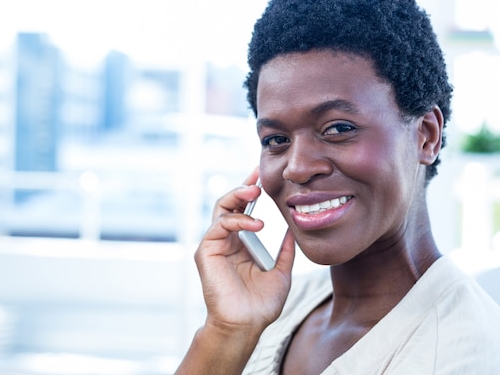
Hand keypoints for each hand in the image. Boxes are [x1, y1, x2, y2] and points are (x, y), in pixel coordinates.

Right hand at [194, 169, 295, 334]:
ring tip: (256, 190)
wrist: (245, 325)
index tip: (266, 178)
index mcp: (242, 243)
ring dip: (238, 195)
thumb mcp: (281, 272)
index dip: (252, 192)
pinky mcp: (207, 251)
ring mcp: (215, 245)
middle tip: (258, 175)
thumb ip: (284, 250)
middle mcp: (227, 240)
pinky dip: (237, 219)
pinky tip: (256, 223)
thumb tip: (292, 230)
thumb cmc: (261, 304)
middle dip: (244, 185)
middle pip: (230, 203)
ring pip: (221, 208)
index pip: (245, 210)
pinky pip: (219, 225)